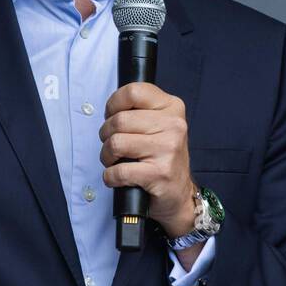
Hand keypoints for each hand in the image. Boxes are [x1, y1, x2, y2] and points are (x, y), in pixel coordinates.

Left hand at [98, 82, 197, 238]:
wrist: (179, 194)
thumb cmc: (162, 157)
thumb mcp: (159, 125)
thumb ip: (140, 110)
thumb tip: (110, 109)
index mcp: (173, 107)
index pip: (133, 91)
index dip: (114, 104)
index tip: (112, 115)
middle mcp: (174, 125)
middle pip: (119, 119)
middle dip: (106, 135)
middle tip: (113, 145)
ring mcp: (168, 149)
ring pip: (116, 143)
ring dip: (107, 156)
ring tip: (115, 161)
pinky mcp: (159, 173)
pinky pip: (119, 171)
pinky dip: (110, 177)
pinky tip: (118, 178)